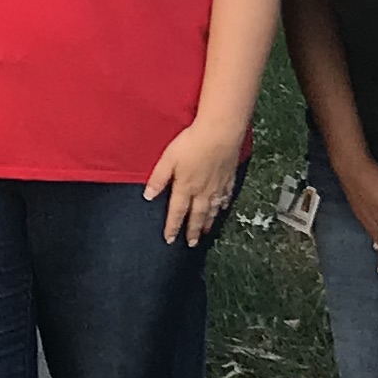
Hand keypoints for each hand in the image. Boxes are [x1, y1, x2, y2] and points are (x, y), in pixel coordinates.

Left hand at [144, 118, 249, 246]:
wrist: (220, 133)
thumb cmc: (191, 143)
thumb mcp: (168, 159)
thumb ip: (158, 178)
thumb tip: (148, 197)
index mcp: (185, 187)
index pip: (176, 212)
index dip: (172, 227)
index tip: (169, 240)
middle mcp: (202, 191)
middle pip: (196, 216)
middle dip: (192, 231)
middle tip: (191, 244)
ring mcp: (217, 185)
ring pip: (212, 209)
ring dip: (207, 223)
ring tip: (205, 233)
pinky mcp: (228, 177)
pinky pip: (225, 196)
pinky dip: (222, 205)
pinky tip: (221, 209)